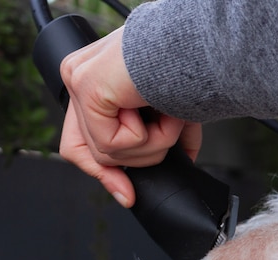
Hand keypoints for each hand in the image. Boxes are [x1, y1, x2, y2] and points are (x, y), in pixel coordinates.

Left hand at [58, 27, 201, 206]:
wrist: (199, 48)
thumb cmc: (190, 67)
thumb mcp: (174, 112)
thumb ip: (168, 135)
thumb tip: (183, 162)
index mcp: (98, 78)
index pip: (82, 135)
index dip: (103, 172)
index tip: (127, 194)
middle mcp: (81, 76)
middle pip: (78, 149)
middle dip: (109, 175)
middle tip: (130, 192)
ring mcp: (79, 80)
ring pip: (106, 152)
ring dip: (151, 146)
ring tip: (170, 120)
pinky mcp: (86, 86)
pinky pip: (111, 142)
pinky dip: (147, 138)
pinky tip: (160, 113)